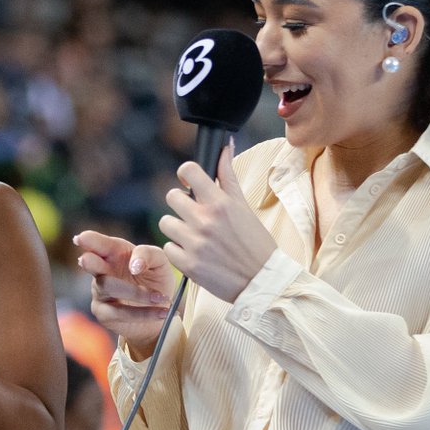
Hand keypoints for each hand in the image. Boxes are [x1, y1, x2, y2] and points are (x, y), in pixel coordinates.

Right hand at [73, 229, 175, 358]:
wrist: (161, 310)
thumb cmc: (155, 280)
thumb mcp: (159, 262)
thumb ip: (148, 254)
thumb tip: (134, 264)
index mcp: (114, 253)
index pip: (99, 244)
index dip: (90, 240)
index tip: (82, 238)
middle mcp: (103, 270)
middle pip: (91, 264)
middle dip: (88, 261)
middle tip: (85, 259)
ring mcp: (100, 292)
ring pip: (108, 288)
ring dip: (136, 293)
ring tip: (160, 297)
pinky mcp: (104, 314)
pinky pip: (118, 313)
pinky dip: (142, 313)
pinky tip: (161, 312)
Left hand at [158, 144, 274, 303]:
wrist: (262, 282)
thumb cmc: (255, 242)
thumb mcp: (243, 206)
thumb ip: (228, 176)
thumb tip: (225, 147)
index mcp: (220, 203)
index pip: (188, 171)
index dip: (186, 175)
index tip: (189, 184)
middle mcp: (204, 220)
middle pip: (171, 196)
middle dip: (181, 204)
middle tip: (194, 214)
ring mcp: (194, 243)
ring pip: (166, 223)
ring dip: (177, 228)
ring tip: (195, 236)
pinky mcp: (187, 265)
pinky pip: (168, 248)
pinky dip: (178, 251)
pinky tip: (195, 253)